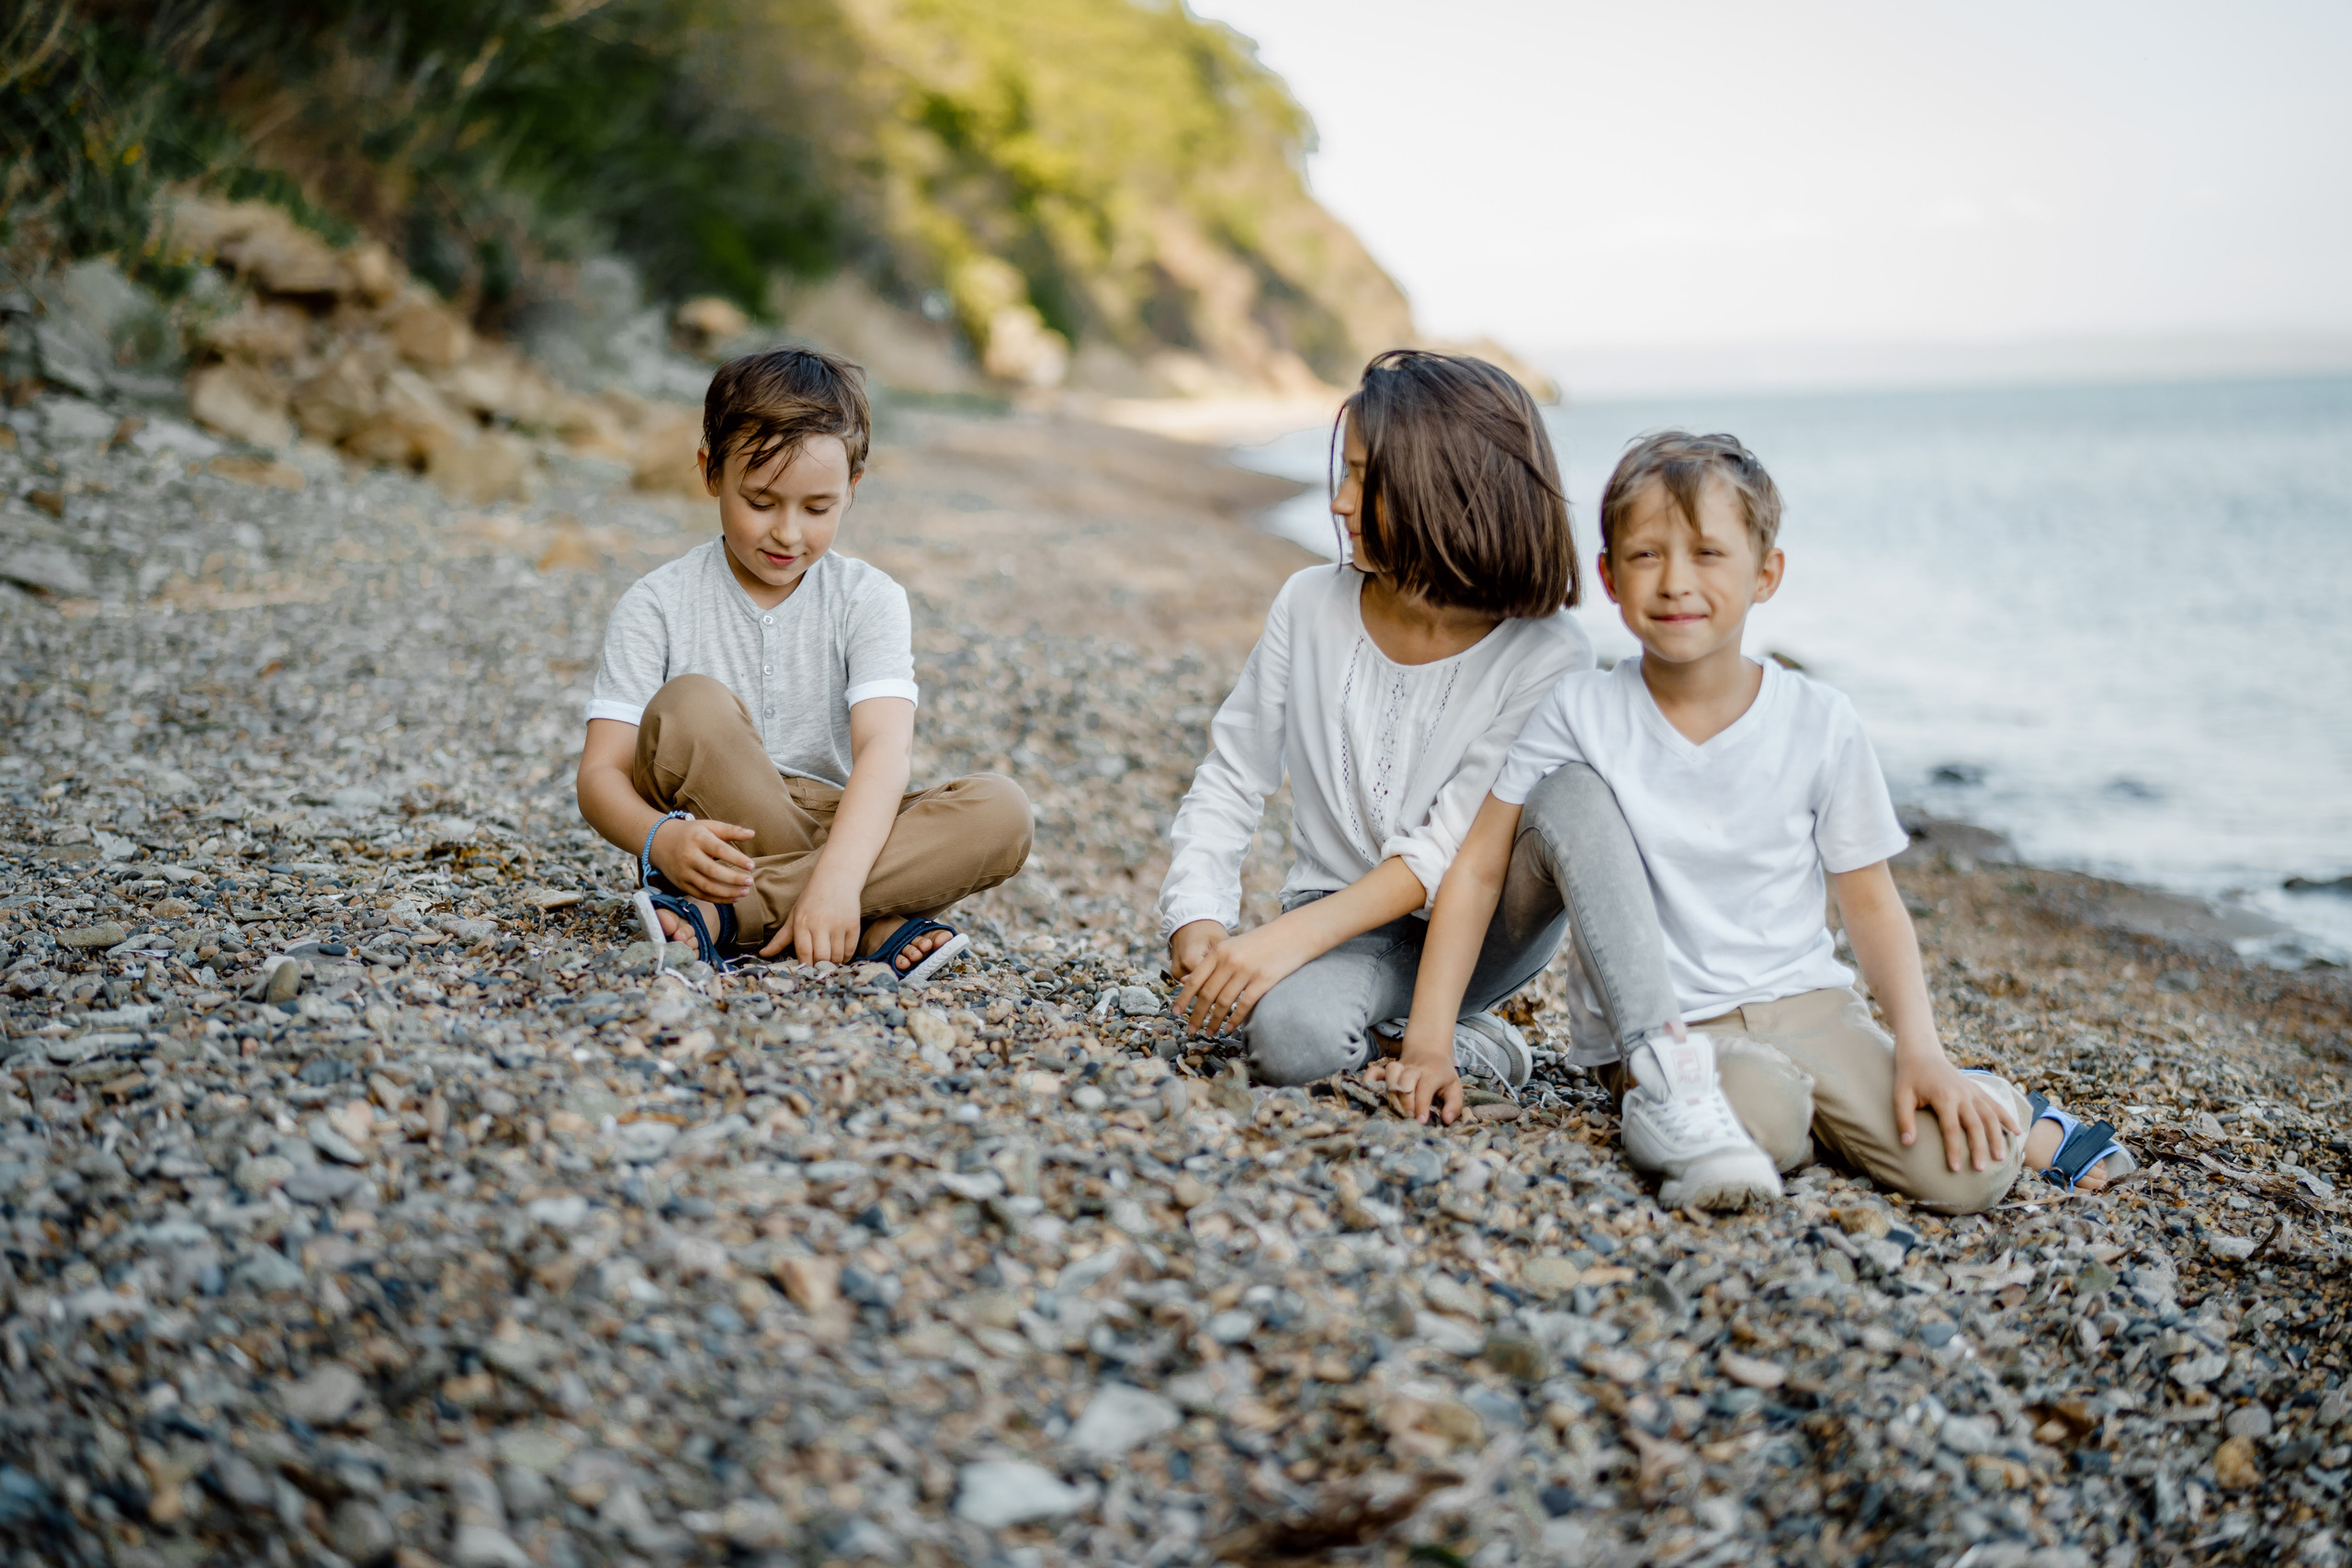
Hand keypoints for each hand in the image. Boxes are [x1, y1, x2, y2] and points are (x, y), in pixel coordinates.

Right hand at [650, 817, 755, 902]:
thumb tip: (752, 833)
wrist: (658, 841)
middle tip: (750, 882)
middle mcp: (689, 856)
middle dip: (733, 879)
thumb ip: (730, 830)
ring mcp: (683, 872)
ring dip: (727, 892)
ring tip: (744, 892)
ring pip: (707, 886)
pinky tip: (733, 897)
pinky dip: (718, 899)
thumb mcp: (708, 826)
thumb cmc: (689, 832)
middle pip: (713, 871)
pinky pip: (701, 895)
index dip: (736, 859)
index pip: (719, 850)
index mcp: (698, 839)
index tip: (752, 865)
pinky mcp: (681, 884)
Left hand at [781, 872, 862, 962]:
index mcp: (802, 922)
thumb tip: (764, 954)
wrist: (837, 879)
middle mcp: (821, 923)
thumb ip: (781, 938)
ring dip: (833, 963)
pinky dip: (845, 957)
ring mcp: (839, 924)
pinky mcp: (853, 925)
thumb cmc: (812, 899)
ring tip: (829, 961)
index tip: (806, 971)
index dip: (805, 965)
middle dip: (819, 967)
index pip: (803, 951)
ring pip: (837, 956)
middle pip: (821, 957)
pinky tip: (840, 954)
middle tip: (818, 968)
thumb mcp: (794, 915)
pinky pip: (850, 950)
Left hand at [1175, 920, 1313, 1035]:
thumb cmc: (1261, 942)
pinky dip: (1234, 1019)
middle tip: (1191, 1029)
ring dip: (1214, 1021)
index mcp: (1219, 951)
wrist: (1293, 934)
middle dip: (1197, 1015)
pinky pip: (1244, 1004)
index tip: (1175, 1013)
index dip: (1183, 998)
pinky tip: (1229, 1028)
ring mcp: (1247, 971)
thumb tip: (1186, 980)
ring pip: (1223, 1002)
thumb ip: (1210, 963)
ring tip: (1209, 1033)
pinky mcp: (1264, 980)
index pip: (1195, 979)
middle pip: (1207, 994)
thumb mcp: (1231, 946)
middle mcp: (1230, 961)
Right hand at [1364, 1037, 1462, 1124]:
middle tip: (1407, 1117)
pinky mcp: (1388, 1069)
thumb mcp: (1455, 1087)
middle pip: (1406, 1080)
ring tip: (1393, 1107)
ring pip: (1391, 1072)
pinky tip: (1370, 1092)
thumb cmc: (1442, 1075)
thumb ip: (1454, 1105)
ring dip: (1391, 1089)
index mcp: (1432, 1073)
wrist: (1429, 1052)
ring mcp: (1400, 1067)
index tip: (1421, 1121)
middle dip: (1406, 1100)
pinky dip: (1369, 1080)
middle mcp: (1414, 1068)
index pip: (1425, 1087)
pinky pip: (1375, 1071)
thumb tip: (1447, 1120)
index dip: (1422, 1105)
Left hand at [1895, 1050, 2020, 1172]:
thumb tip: (1907, 1144)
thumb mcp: (1900, 1097)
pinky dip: (2007, 1117)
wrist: (1922, 1053)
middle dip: (1979, 1148)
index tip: (1954, 1169)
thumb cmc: (1909, 1078)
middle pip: (1975, 1125)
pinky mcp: (1977, 1089)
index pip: (1951, 1129)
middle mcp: (1962, 1094)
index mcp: (1944, 1097)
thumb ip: (1904, 1120)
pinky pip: (1995, 1104)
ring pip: (1991, 1116)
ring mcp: (1972, 1091)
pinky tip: (2017, 1131)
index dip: (1953, 1150)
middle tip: (1980, 1169)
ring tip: (2001, 1157)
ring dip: (1997, 1137)